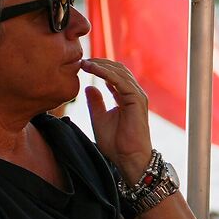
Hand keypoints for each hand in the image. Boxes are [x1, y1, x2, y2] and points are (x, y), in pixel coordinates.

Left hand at [79, 56, 153, 183]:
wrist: (128, 158)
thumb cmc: (116, 143)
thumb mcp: (99, 119)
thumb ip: (95, 103)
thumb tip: (88, 87)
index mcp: (125, 97)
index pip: (114, 75)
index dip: (98, 68)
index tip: (82, 65)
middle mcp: (133, 93)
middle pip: (118, 69)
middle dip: (99, 62)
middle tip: (81, 60)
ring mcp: (137, 96)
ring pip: (119, 72)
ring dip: (101, 65)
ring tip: (84, 63)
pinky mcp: (137, 100)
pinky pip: (120, 81)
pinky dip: (106, 73)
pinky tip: (93, 70)